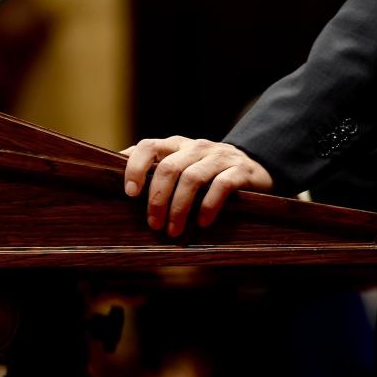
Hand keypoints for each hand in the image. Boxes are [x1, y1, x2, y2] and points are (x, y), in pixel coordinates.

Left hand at [122, 136, 272, 236]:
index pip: (149, 146)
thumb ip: (158, 172)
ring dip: (179, 208)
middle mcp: (196, 147)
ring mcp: (219, 157)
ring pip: (192, 178)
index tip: (130, 193)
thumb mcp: (183, 167)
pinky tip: (202, 223)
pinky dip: (208, 206)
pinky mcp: (240, 171)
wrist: (255, 169)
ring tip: (174, 231)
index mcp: (177, 145)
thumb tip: (122, 191)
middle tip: (154, 225)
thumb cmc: (209, 174)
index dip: (135, 167)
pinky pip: (221, 186)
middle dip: (158, 199)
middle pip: (169, 168)